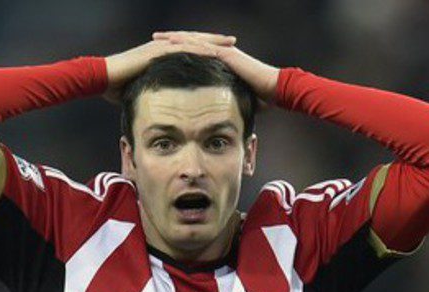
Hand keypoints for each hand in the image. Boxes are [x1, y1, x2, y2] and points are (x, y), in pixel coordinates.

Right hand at [103, 33, 236, 103]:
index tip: (225, 55)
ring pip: (192, 41)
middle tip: (235, 42)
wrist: (102, 78)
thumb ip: (154, 95)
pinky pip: (182, 48)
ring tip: (230, 43)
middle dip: (215, 42)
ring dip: (212, 42)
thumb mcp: (143, 90)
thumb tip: (160, 110)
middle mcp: (164, 47)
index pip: (189, 50)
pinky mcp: (157, 50)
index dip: (206, 51)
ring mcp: (160, 46)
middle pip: (195, 41)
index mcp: (162, 55)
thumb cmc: (118, 87)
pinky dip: (198, 49)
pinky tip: (213, 52)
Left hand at [152, 31, 279, 105]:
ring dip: (176, 38)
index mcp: (220, 60)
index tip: (160, 51)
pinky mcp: (227, 54)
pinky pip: (204, 47)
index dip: (178, 49)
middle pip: (192, 41)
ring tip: (158, 38)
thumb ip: (225, 101)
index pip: (195, 51)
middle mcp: (221, 52)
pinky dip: (189, 44)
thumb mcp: (235, 97)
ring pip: (195, 40)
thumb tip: (218, 117)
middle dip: (172, 39)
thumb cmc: (260, 96)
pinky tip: (175, 43)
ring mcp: (224, 51)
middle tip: (153, 38)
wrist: (275, 89)